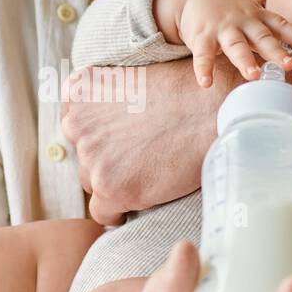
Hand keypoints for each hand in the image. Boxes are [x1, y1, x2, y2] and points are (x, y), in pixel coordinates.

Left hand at [62, 59, 238, 223]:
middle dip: (109, 161)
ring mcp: (92, 158)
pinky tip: (143, 196)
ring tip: (151, 171)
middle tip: (144, 156)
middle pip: (85, 158)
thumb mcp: (132, 79)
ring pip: (94, 184)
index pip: (77, 127)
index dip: (103, 136)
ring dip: (117, 183)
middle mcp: (76, 125)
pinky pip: (103, 213)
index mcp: (79, 92)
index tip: (125, 138)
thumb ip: (106, 102)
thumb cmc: (185, 91)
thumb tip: (102, 130)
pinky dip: (120, 211)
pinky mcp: (110, 188)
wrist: (214, 110)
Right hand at [156, 0, 291, 86]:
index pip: (280, 25)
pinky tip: (206, 83)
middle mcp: (242, 22)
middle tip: (289, 65)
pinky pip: (203, 55)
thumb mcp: (252, 17)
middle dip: (275, 51)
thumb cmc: (228, 12)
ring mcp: (222, 29)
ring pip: (235, 46)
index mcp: (257, 17)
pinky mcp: (201, 37)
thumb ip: (269, 35)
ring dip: (244, 60)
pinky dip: (204, 69)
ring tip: (252, 76)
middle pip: (261, 37)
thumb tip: (291, 59)